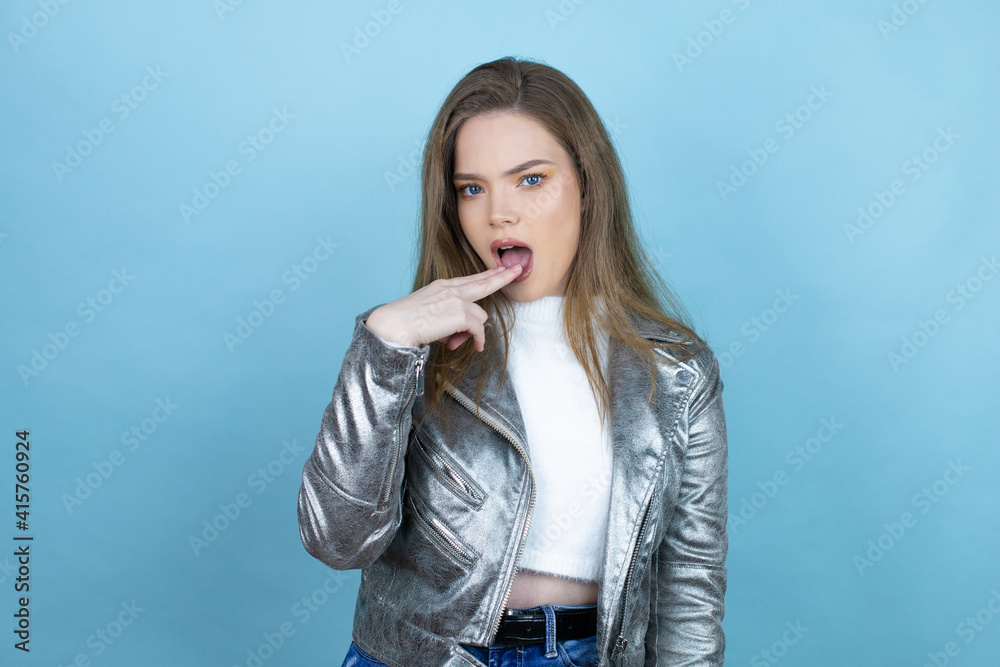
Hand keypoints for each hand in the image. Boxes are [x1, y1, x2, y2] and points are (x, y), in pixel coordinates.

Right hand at [365, 264, 522, 351]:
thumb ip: (446, 318)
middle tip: (516, 270)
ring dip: (472, 332)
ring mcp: (457, 300)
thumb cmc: (404, 322)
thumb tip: (456, 335)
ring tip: (455, 342)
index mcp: (442, 286)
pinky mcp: (460, 314)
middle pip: (484, 282)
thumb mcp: (427, 314)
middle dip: (502, 276)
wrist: (394, 325)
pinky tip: (474, 347)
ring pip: (480, 315)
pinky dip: (477, 340)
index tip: (497, 269)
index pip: (469, 279)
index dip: (485, 274)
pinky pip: (478, 329)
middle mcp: (451, 289)